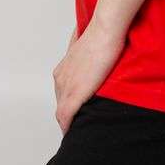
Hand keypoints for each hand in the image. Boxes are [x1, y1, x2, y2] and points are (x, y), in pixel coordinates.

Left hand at [52, 19, 126, 134]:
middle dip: (70, 113)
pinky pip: (66, 117)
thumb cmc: (102, 35)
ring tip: (81, 127)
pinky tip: (74, 132)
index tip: (79, 108)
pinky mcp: (73, 95)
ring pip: (62, 112)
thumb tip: (97, 52)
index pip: (63, 92)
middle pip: (61, 103)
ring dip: (70, 120)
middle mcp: (60, 78)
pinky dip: (68, 126)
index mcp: (64, 68)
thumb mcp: (90, 47)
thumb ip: (88, 54)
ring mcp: (65, 87)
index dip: (69, 102)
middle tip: (81, 121)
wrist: (104, 32)